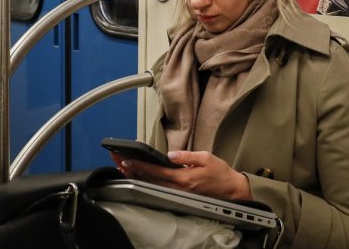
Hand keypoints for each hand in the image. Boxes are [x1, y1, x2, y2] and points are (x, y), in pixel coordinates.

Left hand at [114, 150, 251, 199]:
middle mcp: (178, 187)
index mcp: (184, 177)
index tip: (127, 160)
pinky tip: (139, 176)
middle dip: (133, 170)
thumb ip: (187, 156)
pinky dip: (146, 181)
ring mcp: (178, 192)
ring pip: (152, 185)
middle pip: (150, 179)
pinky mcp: (179, 194)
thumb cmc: (220, 173)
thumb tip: (171, 154)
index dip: (140, 166)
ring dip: (137, 176)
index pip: (157, 171)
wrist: (231, 190)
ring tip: (123, 167)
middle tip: (117, 160)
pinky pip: (158, 188)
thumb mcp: (206, 158)